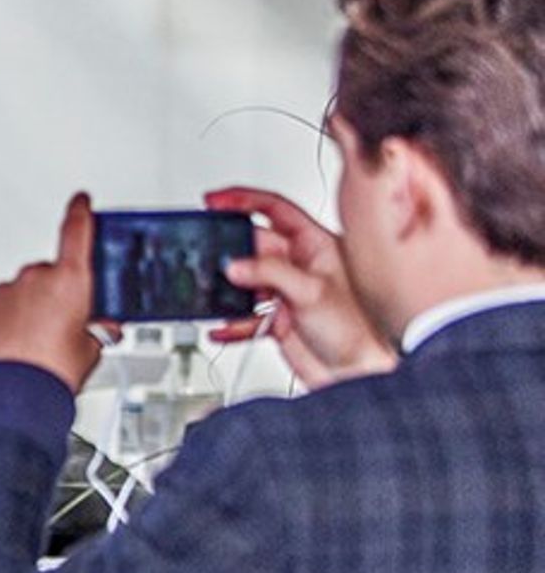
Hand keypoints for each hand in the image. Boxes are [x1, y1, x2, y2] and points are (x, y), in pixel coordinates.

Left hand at [0, 192, 102, 391]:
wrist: (12, 394)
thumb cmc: (51, 372)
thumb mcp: (91, 350)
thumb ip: (97, 330)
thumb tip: (100, 329)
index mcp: (70, 280)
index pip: (76, 231)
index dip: (80, 212)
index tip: (80, 200)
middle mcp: (35, 278)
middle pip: (51, 274)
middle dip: (58, 294)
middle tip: (64, 325)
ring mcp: (6, 292)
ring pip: (25, 293)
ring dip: (31, 308)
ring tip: (37, 343)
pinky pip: (3, 307)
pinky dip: (10, 320)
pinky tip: (17, 345)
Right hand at [208, 186, 398, 388]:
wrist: (360, 372)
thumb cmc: (359, 329)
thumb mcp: (312, 291)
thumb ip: (270, 273)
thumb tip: (234, 264)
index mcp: (315, 245)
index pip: (275, 210)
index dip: (243, 200)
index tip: (215, 201)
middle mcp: (299, 266)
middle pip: (253, 246)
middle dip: (230, 253)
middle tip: (211, 259)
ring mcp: (286, 292)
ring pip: (244, 281)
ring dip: (227, 291)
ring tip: (215, 295)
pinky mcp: (277, 320)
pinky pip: (244, 317)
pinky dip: (231, 324)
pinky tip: (223, 328)